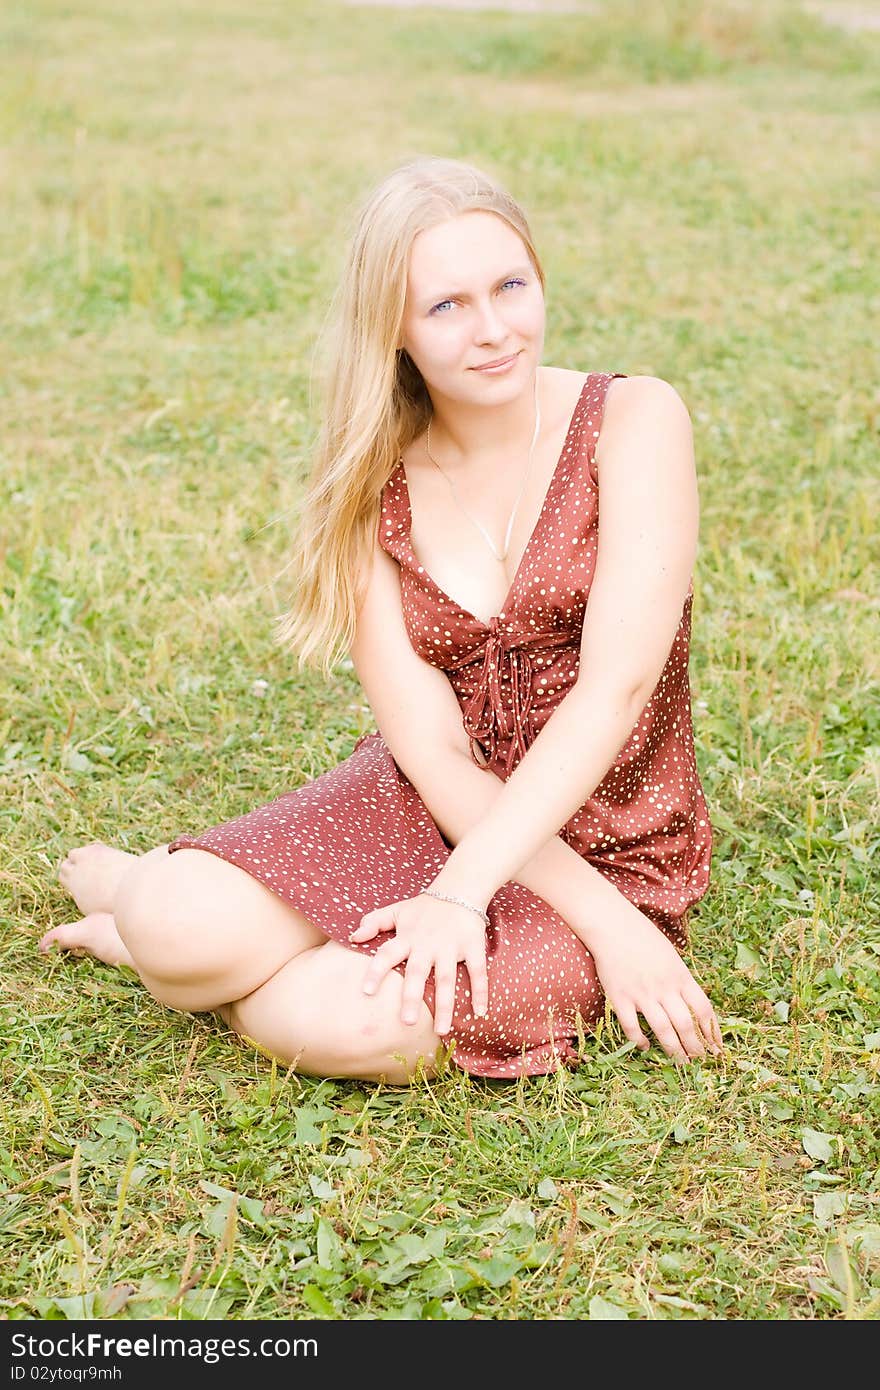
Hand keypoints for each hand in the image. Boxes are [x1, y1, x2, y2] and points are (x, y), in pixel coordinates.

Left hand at [350, 893, 488, 1035]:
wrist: (460, 889)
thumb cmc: (424, 906)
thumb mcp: (397, 910)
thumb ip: (374, 922)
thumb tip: (353, 936)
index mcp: (407, 937)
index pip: (387, 954)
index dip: (376, 971)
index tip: (367, 992)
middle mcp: (427, 945)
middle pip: (417, 973)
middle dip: (412, 997)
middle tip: (406, 1022)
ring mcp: (451, 947)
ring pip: (447, 979)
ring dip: (445, 1006)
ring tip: (441, 1031)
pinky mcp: (473, 947)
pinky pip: (477, 972)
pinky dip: (480, 991)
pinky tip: (480, 1013)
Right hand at [586, 901, 721, 1062]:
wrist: (613, 926)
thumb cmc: (643, 937)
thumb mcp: (671, 956)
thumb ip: (680, 980)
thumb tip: (691, 1004)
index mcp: (680, 976)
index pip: (703, 1009)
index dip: (712, 1031)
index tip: (716, 1046)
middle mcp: (664, 988)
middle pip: (685, 1025)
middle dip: (695, 1047)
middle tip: (699, 1061)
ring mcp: (642, 994)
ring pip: (663, 1030)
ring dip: (674, 1050)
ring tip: (680, 1063)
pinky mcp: (620, 998)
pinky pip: (631, 1026)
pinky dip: (639, 1040)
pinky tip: (644, 1047)